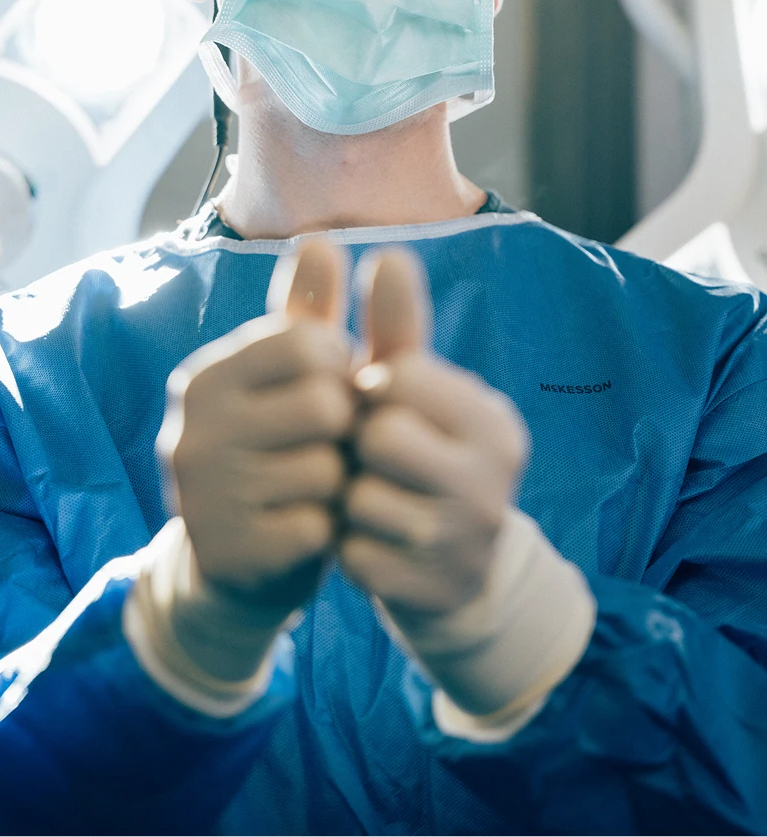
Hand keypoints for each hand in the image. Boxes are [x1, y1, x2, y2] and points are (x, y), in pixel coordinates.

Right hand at [160, 241, 353, 623]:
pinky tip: (302, 531)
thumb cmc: (280, 452)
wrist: (236, 567)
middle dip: (344, 431)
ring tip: (311, 491)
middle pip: (326, 405)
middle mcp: (192, 427)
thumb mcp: (294, 381)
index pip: (314, 344)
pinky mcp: (227, 551)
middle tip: (321, 450)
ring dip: (338, 485)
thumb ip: (312, 313)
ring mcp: (202, 493)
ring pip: (328, 470)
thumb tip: (320, 238)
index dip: (340, 372)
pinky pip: (320, 527)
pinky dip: (327, 532)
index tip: (324, 394)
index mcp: (208, 375)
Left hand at [341, 249, 528, 625]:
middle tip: (372, 457)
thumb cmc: (421, 454)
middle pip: (378, 436)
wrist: (451, 568)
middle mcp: (494, 480)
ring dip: (349, 497)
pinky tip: (368, 540)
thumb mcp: (412, 391)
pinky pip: (352, 555)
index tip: (381, 404)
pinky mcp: (432, 592)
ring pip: (361, 499)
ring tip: (371, 497)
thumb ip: (397, 324)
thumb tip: (388, 251)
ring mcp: (467, 542)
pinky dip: (347, 546)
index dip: (371, 388)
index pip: (397, 376)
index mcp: (494, 421)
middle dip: (360, 444)